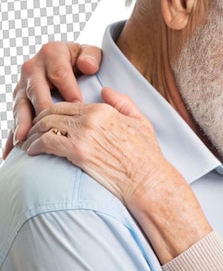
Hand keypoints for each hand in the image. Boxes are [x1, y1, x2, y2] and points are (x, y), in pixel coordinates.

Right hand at [3, 42, 102, 158]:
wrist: (71, 61)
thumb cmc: (84, 60)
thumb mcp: (91, 53)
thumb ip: (91, 57)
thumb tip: (87, 66)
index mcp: (52, 53)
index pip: (59, 73)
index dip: (69, 89)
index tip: (79, 105)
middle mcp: (33, 68)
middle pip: (36, 91)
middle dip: (41, 110)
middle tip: (47, 127)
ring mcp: (24, 85)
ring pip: (22, 106)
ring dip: (22, 124)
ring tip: (24, 141)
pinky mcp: (20, 100)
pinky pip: (16, 119)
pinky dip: (13, 135)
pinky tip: (12, 152)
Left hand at [23, 87, 210, 262]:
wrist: (147, 179)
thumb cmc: (146, 156)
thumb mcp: (141, 122)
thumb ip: (123, 103)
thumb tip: (105, 90)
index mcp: (104, 110)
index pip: (67, 104)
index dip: (52, 112)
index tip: (45, 122)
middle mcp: (92, 118)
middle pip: (52, 112)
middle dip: (37, 121)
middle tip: (30, 131)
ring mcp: (83, 134)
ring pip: (45, 125)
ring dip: (32, 133)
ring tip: (28, 142)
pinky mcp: (77, 151)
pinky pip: (46, 142)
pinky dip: (34, 145)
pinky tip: (32, 151)